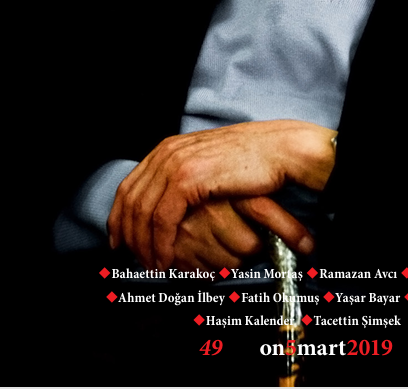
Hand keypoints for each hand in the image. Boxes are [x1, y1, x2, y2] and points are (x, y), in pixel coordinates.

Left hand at [107, 120, 335, 270]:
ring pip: (143, 213)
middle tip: (132, 262)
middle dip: (127, 236)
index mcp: (170, 148)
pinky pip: (162, 219)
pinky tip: (164, 261)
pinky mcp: (188, 179)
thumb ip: (190, 174)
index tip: (119, 242)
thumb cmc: (254, 161)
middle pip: (131, 200)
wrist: (279, 151)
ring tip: (150, 268)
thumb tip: (175, 202)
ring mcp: (176, 164)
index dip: (120, 217)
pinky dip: (159, 244)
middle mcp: (167, 153)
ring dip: (143, 246)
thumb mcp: (212, 163)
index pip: (130, 185)